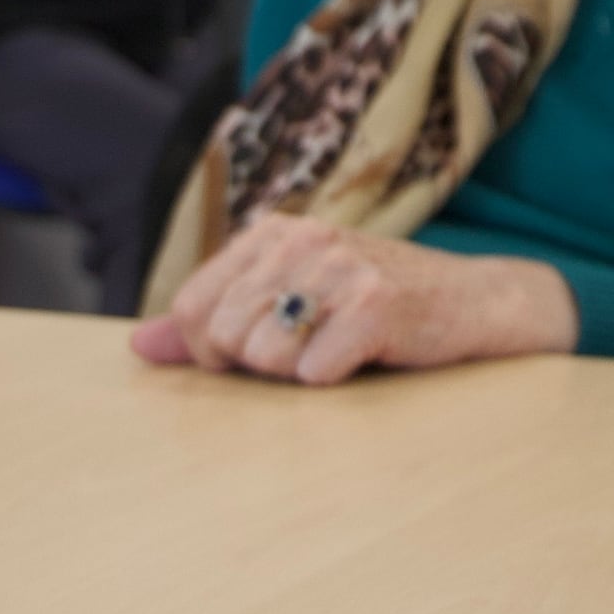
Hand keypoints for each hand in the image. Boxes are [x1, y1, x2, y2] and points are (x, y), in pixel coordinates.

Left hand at [128, 217, 577, 384]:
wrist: (474, 304)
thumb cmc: (373, 309)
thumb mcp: (291, 300)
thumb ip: (211, 322)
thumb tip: (139, 347)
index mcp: (272, 234)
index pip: (194, 306)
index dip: (215, 349)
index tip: (258, 351)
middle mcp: (302, 240)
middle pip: (224, 336)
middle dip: (258, 364)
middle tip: (309, 350)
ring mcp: (340, 268)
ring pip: (264, 355)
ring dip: (298, 372)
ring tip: (337, 350)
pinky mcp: (376, 305)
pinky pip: (314, 372)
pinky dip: (336, 379)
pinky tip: (365, 357)